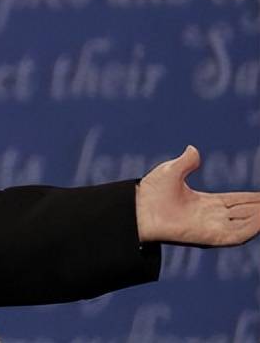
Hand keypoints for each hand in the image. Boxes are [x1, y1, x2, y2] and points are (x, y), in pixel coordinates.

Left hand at [136, 145, 259, 245]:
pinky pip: (237, 234)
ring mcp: (212, 227)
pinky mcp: (210, 237)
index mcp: (206, 203)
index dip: (254, 199)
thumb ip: (187, 162)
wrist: (138, 207)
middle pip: (246, 212)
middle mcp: (212, 216)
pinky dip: (252, 228)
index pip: (238, 201)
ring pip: (246, 223)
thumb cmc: (150, 192)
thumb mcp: (172, 171)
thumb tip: (193, 149)